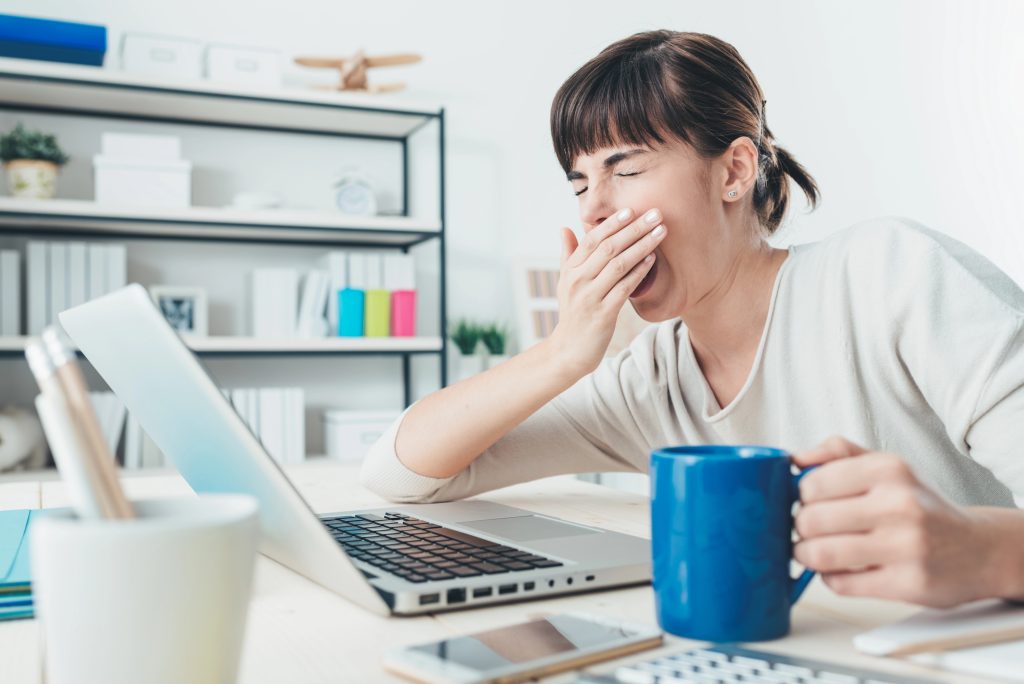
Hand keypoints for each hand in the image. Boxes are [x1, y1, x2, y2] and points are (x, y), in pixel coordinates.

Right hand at [546, 207, 666, 376]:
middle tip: (655, 214)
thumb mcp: (565, 282)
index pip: (591, 239)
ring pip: (619, 265)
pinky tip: (653, 259)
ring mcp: (590, 297)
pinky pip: (625, 288)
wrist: (569, 350)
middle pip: (608, 248)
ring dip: (642, 246)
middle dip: (634, 229)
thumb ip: (568, 254)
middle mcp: (578, 281)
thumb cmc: (573, 313)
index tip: (632, 210)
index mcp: (570, 270)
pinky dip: (639, 272)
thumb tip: (565, 228)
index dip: (612, 224)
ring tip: (661, 232)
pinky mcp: (603, 314)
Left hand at [793, 436, 996, 607]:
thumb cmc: (921, 506)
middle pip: (811, 520)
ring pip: (820, 554)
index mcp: (889, 469)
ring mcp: (906, 547)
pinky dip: (831, 577)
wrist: (978, 549)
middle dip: (800, 527)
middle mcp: (900, 505)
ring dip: (807, 555)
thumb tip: (794, 459)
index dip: (801, 497)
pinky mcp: (908, 584)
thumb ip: (839, 453)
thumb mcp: (887, 466)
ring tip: (814, 550)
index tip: (808, 502)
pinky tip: (843, 569)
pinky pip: (841, 584)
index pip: (812, 484)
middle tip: (809, 529)